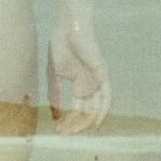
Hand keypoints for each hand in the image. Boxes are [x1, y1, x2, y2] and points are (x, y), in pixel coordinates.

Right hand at [47, 10, 110, 133]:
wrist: (68, 27)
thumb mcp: (54, 73)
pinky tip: (95, 122)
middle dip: (74, 125)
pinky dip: (102, 110)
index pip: (77, 109)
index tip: (56, 130)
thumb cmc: (61, 44)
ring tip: (72, 130)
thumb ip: (54, 92)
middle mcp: (91, 86)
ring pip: (95, 108)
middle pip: (86, 112)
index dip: (69, 121)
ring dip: (84, 121)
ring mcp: (97, 81)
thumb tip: (54, 113)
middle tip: (61, 133)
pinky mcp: (102, 74)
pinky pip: (106, 96)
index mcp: (80, 85)